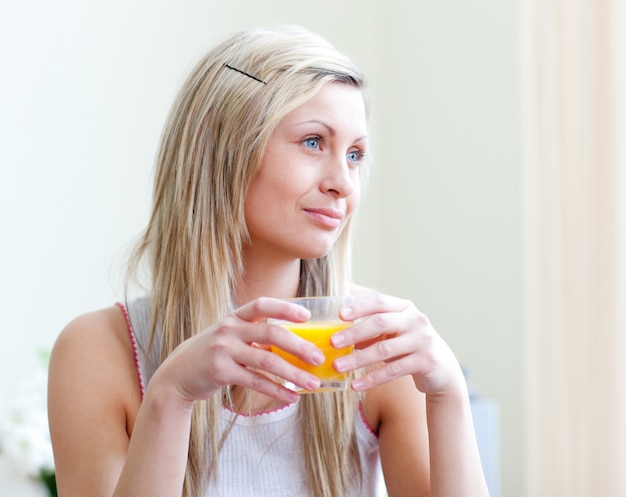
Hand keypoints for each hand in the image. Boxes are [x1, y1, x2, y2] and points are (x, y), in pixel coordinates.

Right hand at [153, 298, 324, 404]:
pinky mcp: (220, 371)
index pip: (262, 305)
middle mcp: (229, 329)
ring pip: (267, 360)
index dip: (285, 308)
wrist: (178, 375)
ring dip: (293, 373)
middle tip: (318, 358)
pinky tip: (292, 397)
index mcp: (234, 317)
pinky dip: (277, 390)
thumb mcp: (230, 337)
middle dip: (299, 346)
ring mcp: (224, 350)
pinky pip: (255, 381)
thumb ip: (255, 335)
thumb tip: (295, 344)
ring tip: (313, 383)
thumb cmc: (212, 355)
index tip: (307, 316)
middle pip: (271, 332)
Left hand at [330, 293, 464, 395]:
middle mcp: (415, 320)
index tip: (340, 315)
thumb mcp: (391, 334)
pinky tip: (356, 385)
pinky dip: (372, 378)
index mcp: (404, 308)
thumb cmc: (407, 346)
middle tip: (333, 342)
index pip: (379, 302)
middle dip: (354, 333)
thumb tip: (336, 333)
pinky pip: (394, 371)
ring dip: (358, 359)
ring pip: (385, 350)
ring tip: (338, 366)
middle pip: (381, 323)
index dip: (359, 307)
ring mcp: (423, 340)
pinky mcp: (426, 362)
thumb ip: (368, 330)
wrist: (442, 368)